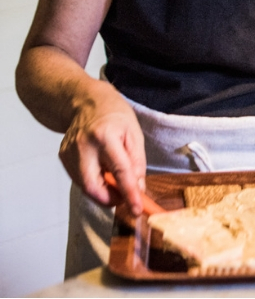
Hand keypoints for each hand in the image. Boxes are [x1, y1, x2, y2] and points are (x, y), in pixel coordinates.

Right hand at [58, 80, 146, 214]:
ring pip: (85, 186)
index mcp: (105, 137)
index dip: (129, 193)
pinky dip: (94, 181)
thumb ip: (137, 162)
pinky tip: (101, 170)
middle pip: (92, 187)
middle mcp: (82, 146)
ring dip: (103, 190)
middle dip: (110, 199)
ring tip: (115, 178)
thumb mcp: (134, 134)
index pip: (119, 172)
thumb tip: (138, 188)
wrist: (85, 101)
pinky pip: (79, 179)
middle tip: (124, 197)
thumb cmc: (114, 114)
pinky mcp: (62, 158)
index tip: (137, 209)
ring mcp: (69, 153)